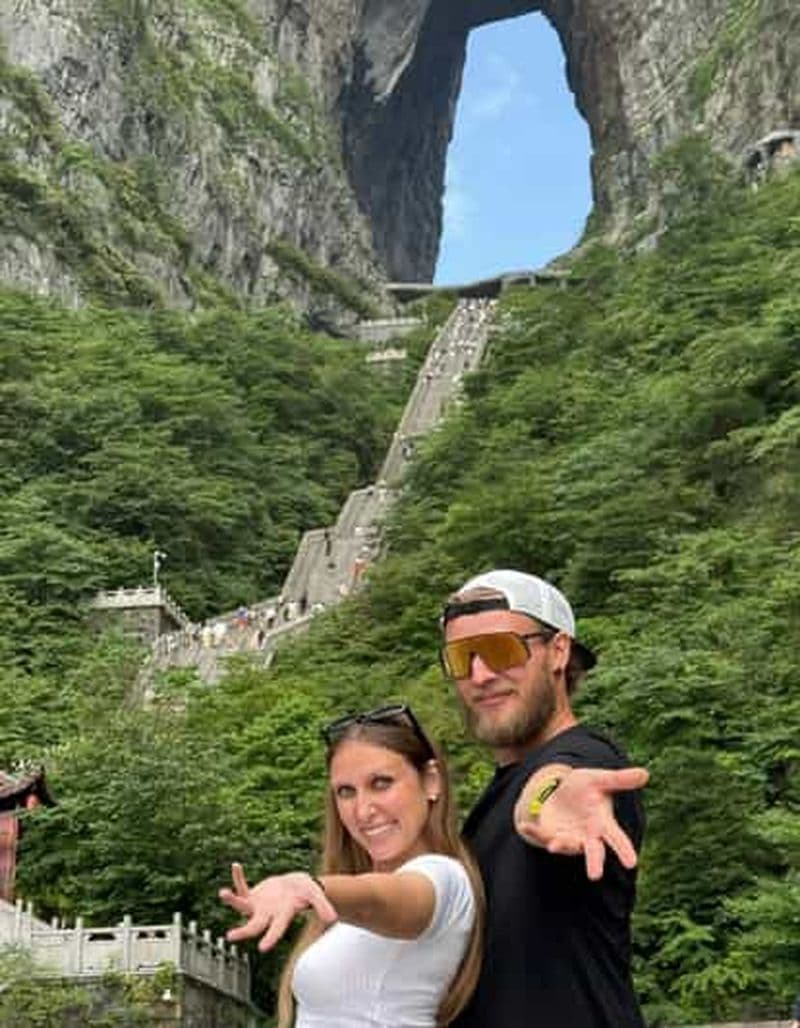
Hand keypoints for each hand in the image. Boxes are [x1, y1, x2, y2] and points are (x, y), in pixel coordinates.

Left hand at [219, 862, 337, 951]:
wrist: (294, 886)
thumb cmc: (305, 892)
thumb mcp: (316, 895)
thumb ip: (322, 906)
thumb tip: (333, 919)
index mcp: (282, 916)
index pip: (277, 929)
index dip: (271, 937)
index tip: (263, 948)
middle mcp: (267, 915)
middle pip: (253, 926)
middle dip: (243, 931)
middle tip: (230, 936)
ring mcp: (257, 906)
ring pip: (242, 906)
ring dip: (232, 900)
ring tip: (223, 893)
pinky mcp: (252, 895)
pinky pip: (243, 887)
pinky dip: (238, 878)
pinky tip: (236, 866)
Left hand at [514, 766, 648, 880]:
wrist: (559, 790)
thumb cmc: (585, 787)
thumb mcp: (599, 779)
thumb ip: (620, 779)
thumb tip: (645, 773)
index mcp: (603, 824)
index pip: (616, 838)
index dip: (624, 850)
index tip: (632, 863)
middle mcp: (587, 836)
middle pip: (593, 852)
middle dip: (593, 863)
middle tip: (595, 876)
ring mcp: (568, 837)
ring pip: (566, 846)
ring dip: (561, 846)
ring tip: (554, 845)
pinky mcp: (549, 835)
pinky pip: (541, 835)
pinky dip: (533, 832)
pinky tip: (524, 825)